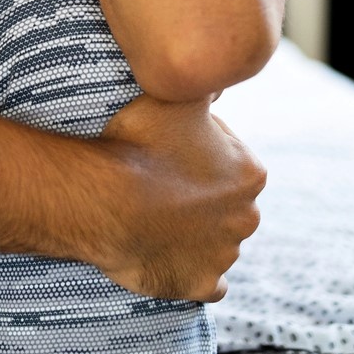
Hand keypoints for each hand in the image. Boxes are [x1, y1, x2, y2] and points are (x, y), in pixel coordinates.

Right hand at [83, 92, 265, 302]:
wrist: (103, 200)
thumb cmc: (136, 142)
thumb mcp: (175, 94)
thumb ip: (203, 82)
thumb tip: (214, 66)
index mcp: (250, 172)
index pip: (229, 159)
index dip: (196, 152)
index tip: (167, 151)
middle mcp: (247, 216)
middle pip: (226, 203)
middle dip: (200, 196)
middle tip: (158, 183)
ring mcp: (224, 255)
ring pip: (215, 241)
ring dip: (192, 232)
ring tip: (153, 216)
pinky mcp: (201, 286)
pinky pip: (205, 282)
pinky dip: (190, 270)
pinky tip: (166, 253)